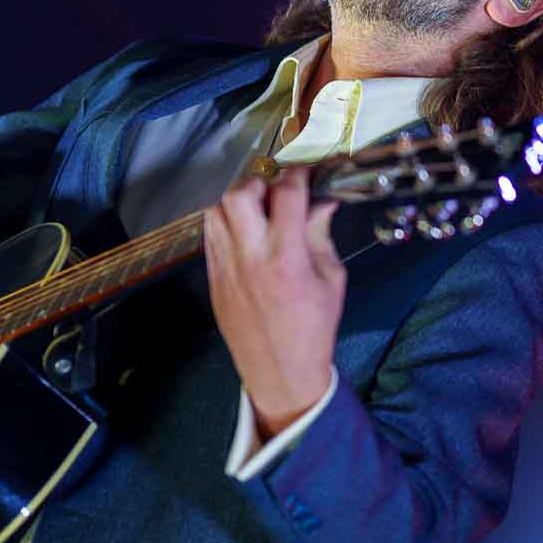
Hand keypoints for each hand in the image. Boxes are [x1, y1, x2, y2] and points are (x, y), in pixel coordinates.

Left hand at [203, 167, 345, 441]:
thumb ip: (321, 234)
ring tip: (258, 210)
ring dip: (238, 201)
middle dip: (259, 182)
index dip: (299, 173)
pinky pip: (211, 235)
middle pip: (239, 195)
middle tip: (276, 191)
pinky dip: (226, 223)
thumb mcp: (331, 277)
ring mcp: (225, 267)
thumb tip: (321, 200)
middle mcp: (250, 256)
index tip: (308, 171)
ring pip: (216, 211)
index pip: (287, 193)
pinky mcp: (213, 278)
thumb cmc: (315, 325)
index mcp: (288, 256)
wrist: (280, 371)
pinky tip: (245, 231)